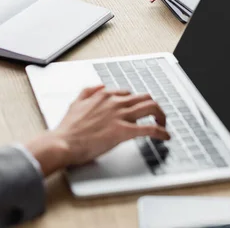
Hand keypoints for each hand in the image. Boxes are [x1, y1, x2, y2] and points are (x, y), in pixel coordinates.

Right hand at [24, 85, 169, 175]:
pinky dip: (161, 132)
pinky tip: (165, 137)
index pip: (128, 94)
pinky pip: (149, 128)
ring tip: (164, 124)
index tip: (139, 110)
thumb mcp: (75, 103)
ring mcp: (120, 116)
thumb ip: (88, 92)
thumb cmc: (68, 128)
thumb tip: (100, 86)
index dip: (136, 102)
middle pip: (144, 97)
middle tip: (157, 116)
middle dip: (154, 106)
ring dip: (161, 115)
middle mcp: (114, 102)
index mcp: (104, 95)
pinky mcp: (124, 131)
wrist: (63, 142)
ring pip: (151, 107)